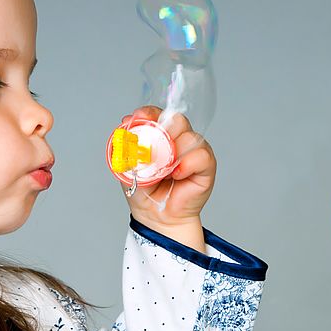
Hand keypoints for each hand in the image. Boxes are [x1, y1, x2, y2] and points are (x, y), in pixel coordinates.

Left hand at [118, 105, 216, 234]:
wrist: (155, 217)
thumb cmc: (144, 192)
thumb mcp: (128, 168)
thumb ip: (127, 148)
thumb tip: (124, 127)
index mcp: (159, 136)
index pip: (158, 115)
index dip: (149, 113)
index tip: (139, 117)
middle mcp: (178, 140)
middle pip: (177, 120)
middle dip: (164, 128)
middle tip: (154, 143)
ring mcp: (193, 152)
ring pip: (190, 137)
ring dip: (174, 151)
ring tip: (163, 169)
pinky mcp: (205, 166)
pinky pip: (201, 155)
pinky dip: (187, 163)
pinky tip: (176, 174)